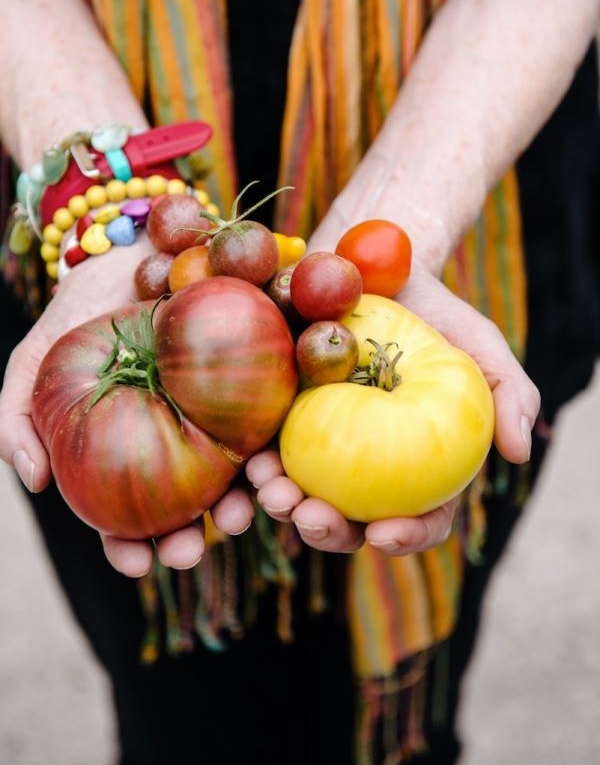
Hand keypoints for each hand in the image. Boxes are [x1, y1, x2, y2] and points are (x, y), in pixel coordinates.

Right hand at [0, 239, 253, 577]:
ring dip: (239, 503)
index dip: (128, 547)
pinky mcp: (260, 378)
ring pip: (234, 474)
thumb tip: (35, 482)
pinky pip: (270, 419)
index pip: (125, 515)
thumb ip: (18, 416)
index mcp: (129, 450)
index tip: (134, 564)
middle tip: (191, 550)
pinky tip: (269, 460)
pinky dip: (271, 444)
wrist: (136, 245)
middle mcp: (178, 439)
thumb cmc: (80, 309)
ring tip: (237, 513)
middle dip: (190, 538)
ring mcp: (221, 413)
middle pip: (187, 505)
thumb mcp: (36, 360)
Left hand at [251, 208, 539, 555]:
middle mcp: (367, 467)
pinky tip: (249, 464)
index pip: (420, 516)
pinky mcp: (280, 420)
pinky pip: (264, 452)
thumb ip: (508, 394)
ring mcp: (320, 447)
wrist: (377, 265)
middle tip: (314, 516)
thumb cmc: (436, 314)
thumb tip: (520, 454)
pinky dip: (254, 468)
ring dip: (284, 505)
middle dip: (329, 532)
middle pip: (351, 520)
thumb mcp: (480, 347)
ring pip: (299, 495)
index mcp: (418, 465)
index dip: (406, 536)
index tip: (385, 533)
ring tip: (272, 491)